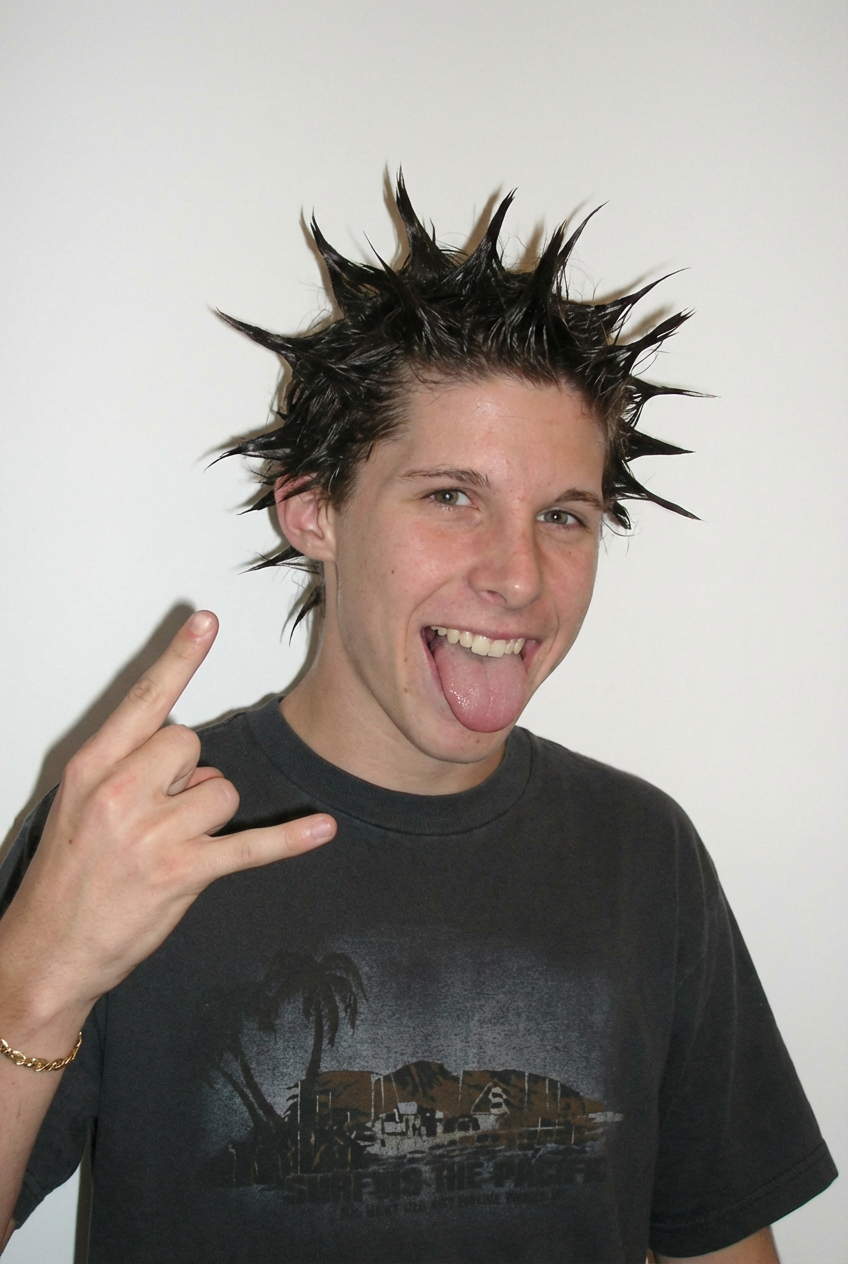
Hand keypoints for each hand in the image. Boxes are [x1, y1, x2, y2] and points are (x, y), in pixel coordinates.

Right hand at [0, 611, 335, 1048]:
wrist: (48, 949)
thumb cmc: (68, 877)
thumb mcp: (78, 806)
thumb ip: (128, 768)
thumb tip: (188, 759)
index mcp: (92, 768)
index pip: (144, 701)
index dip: (179, 659)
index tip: (207, 621)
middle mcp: (119, 792)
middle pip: (193, 743)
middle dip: (190, 774)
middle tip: (161, 815)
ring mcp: (151, 833)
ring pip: (222, 791)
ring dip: (210, 817)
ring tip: (172, 848)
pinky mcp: (182, 872)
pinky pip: (249, 846)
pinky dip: (290, 839)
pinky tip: (324, 829)